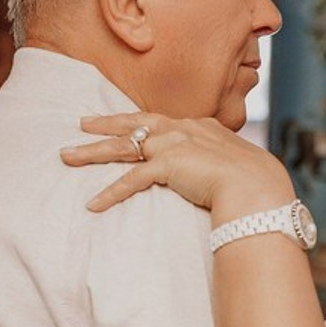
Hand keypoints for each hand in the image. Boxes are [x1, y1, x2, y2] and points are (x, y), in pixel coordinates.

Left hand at [60, 112, 292, 217]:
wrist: (258, 187)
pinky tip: (93, 205)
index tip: (123, 123)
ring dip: (92, 153)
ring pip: (123, 147)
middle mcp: (182, 129)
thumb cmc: (257, 180)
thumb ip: (223, 163)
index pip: (160, 121)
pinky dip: (110, 194)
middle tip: (81, 124)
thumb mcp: (239, 163)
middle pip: (134, 124)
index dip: (138, 122)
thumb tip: (226, 176)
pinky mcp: (168, 166)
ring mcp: (174, 145)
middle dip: (105, 124)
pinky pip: (131, 181)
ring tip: (67, 156)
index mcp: (199, 126)